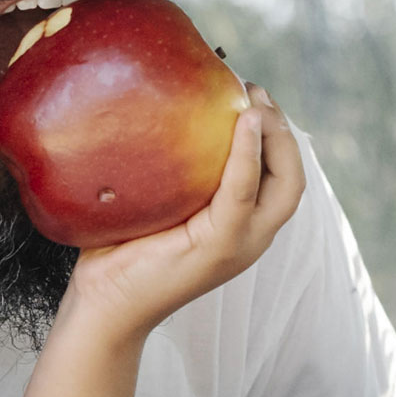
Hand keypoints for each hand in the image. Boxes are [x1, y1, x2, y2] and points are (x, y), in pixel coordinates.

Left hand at [59, 90, 304, 337]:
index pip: (278, 176)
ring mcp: (240, 244)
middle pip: (291, 176)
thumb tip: (152, 107)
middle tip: (254, 91)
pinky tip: (242, 122)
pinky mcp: (220, 246)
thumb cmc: (119, 251)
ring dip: (273, 135)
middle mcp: (250, 237)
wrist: (104, 305)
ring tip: (253, 102)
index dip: (275, 133)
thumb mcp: (152, 201)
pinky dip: (248, 154)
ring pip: (283, 183)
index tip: (251, 95)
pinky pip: (243, 192)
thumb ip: (166, 167)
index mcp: (240, 227)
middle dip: (282, 128)